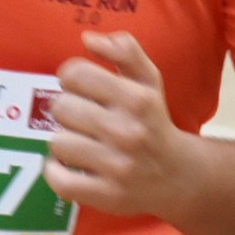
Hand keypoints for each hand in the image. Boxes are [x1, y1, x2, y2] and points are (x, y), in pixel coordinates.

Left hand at [45, 32, 194, 221]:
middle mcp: (127, 131)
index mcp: (136, 98)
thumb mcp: (149, 80)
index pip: (75, 74)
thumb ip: (125, 50)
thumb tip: (88, 39)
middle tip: (82, 118)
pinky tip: (66, 166)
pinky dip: (55, 172)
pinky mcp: (106, 195)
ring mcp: (116, 166)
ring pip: (58, 142)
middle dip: (68, 110)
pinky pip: (60, 180)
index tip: (79, 88)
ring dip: (64, 141)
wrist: (179, 176)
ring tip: (80, 143)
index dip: (71, 78)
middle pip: (61, 107)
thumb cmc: (154, 122)